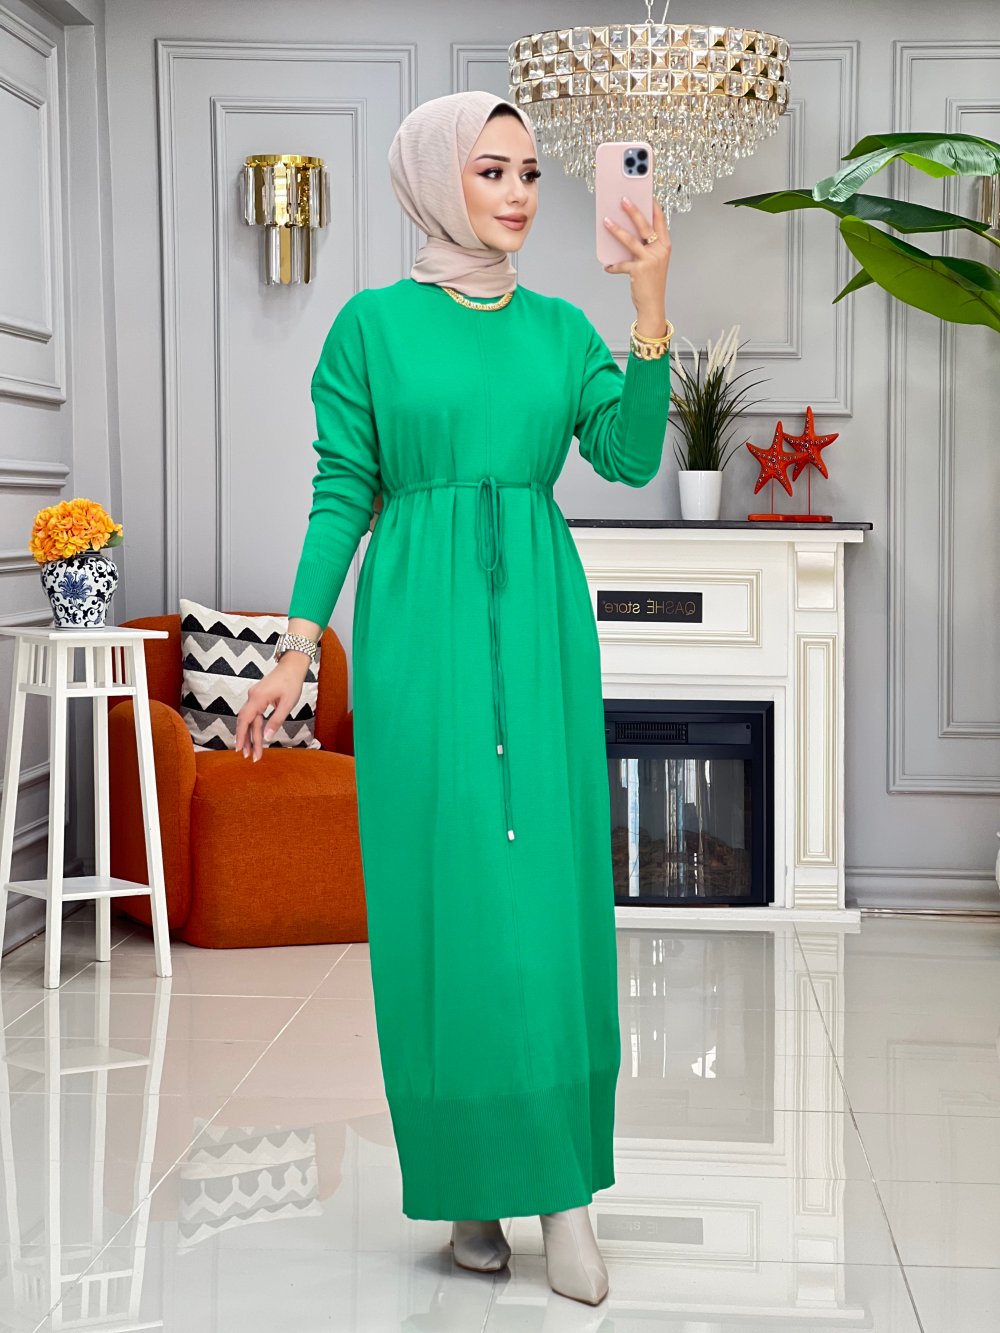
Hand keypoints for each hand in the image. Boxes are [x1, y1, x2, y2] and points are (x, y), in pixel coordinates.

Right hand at [235, 659, 308, 760]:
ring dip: (249, 734)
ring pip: (248, 719)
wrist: (292, 666)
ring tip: (251, 750)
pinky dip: (253, 726)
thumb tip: (267, 737)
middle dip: (246, 740)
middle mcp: (252, 697)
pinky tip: (254, 736)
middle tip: (248, 756)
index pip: (245, 720)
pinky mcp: (258, 696)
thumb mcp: (287, 704)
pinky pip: (252, 714)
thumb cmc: (292, 682)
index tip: (240, 750)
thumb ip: (276, 721)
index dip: (241, 736)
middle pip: (244, 722)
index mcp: (258, 698)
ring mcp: (254, 696)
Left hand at [602, 195, 670, 332]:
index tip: (646, 193)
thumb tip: (627, 232)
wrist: (652, 304)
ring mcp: (650, 259)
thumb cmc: (651, 282)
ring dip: (616, 230)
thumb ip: (644, 246)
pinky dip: (613, 265)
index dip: (653, 205)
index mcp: (665, 245)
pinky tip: (607, 266)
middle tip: (623, 199)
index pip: (660, 220)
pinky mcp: (639, 270)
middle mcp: (659, 250)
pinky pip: (622, 264)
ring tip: (606, 221)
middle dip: (633, 210)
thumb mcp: (653, 261)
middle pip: (645, 225)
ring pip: (630, 240)